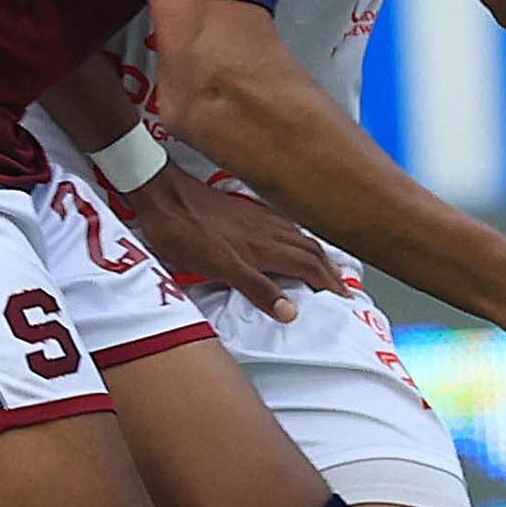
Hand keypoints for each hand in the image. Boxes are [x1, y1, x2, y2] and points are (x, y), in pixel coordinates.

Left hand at [116, 164, 332, 322]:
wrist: (161, 194)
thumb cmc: (185, 231)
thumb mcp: (219, 268)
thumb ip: (257, 288)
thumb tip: (290, 312)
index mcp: (265, 247)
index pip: (309, 266)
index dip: (329, 283)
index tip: (344, 297)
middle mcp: (267, 230)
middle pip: (310, 250)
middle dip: (329, 270)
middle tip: (341, 286)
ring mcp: (256, 218)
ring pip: (298, 236)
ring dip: (316, 254)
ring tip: (323, 266)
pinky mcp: (244, 211)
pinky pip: (283, 227)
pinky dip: (296, 239)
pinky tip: (287, 242)